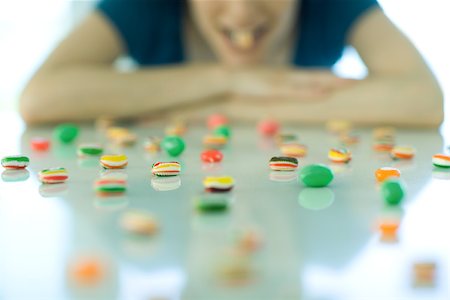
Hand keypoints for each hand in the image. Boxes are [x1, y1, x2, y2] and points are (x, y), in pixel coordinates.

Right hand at [230, 67, 355, 100]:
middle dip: (337, 78)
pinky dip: (311, 92)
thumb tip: (289, 96)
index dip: (331, 76)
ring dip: (330, 81)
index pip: (314, 75)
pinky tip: (323, 93)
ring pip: (311, 81)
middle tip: (357, 80)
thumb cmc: (247, 84)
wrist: (229, 78)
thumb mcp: (267, 86)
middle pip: (318, 75)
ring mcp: (283, 80)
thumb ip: (279, 90)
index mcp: (288, 75)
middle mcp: (289, 75)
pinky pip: (296, 91)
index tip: (348, 79)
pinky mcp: (275, 88)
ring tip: (348, 82)